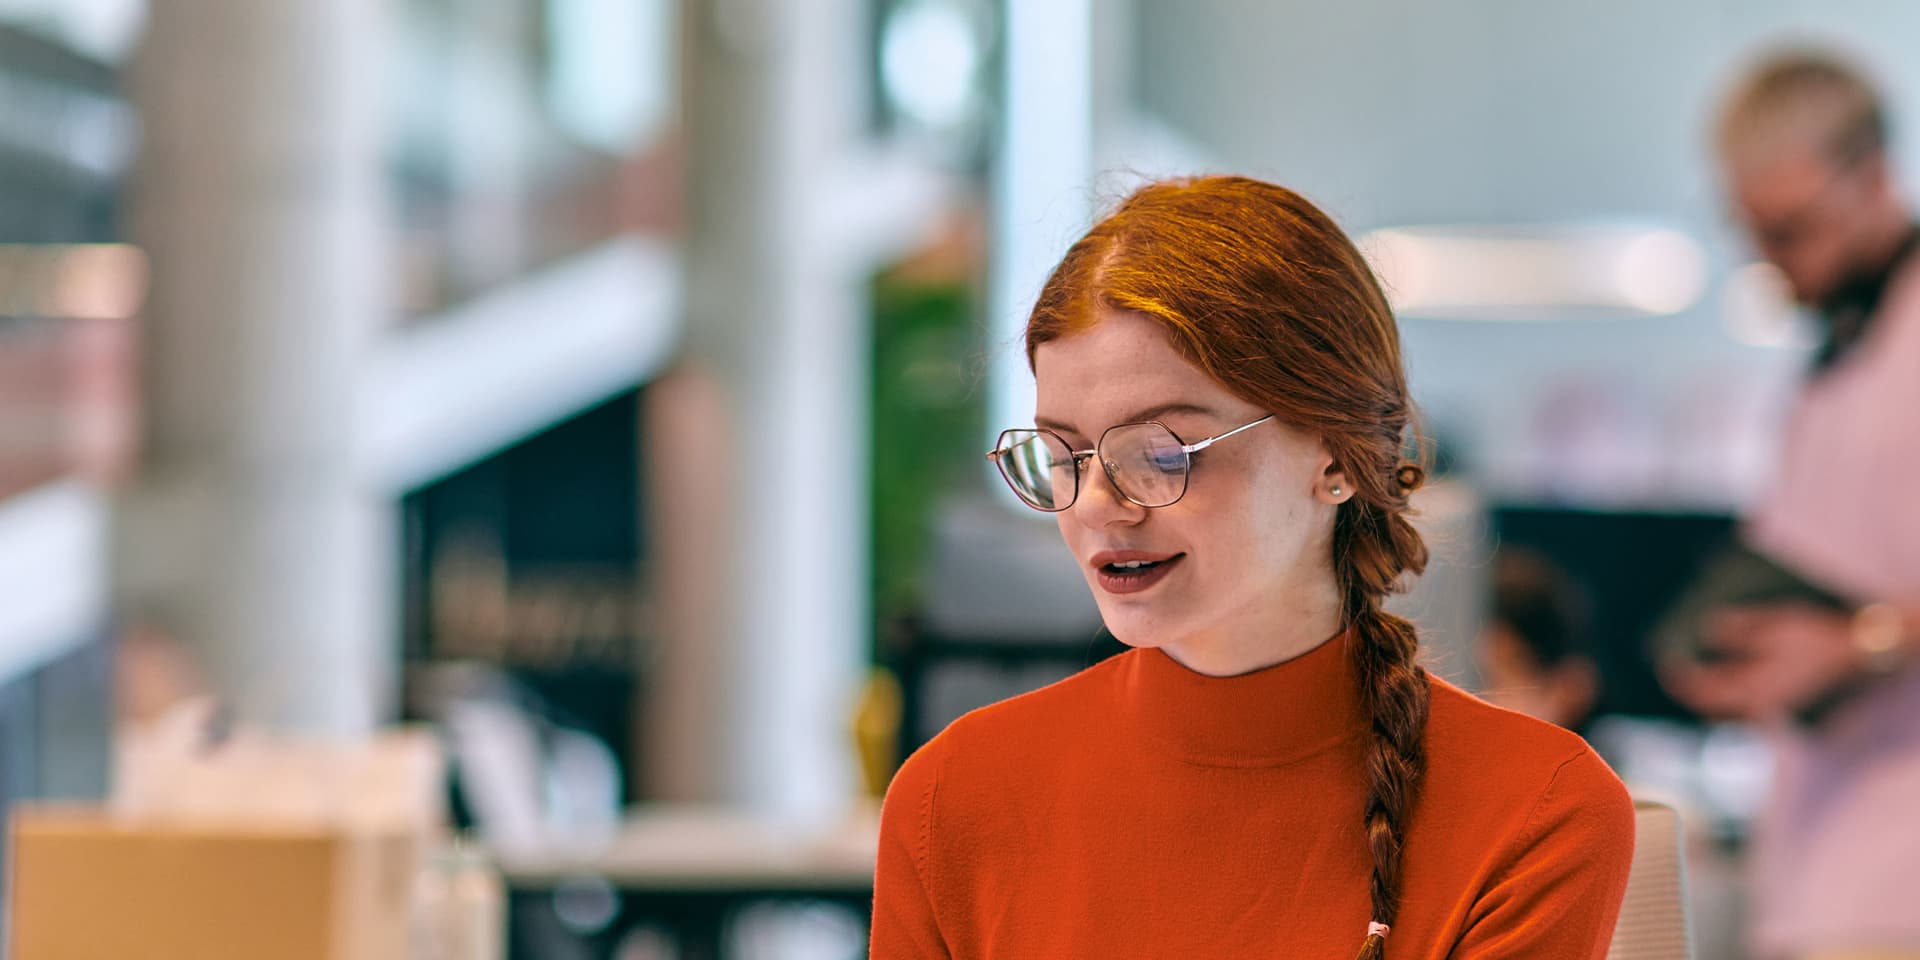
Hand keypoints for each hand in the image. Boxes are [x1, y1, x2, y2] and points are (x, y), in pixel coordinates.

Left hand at [1659, 603, 1861, 722]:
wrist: (1853, 652)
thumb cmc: (1814, 636)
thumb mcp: (1774, 625)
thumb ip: (1740, 630)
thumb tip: (1708, 630)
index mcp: (1755, 687)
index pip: (1707, 691)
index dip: (1683, 680)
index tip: (1666, 666)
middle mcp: (1761, 702)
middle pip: (1715, 706)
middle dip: (1693, 693)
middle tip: (1674, 676)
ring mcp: (1773, 705)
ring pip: (1731, 710)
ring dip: (1711, 699)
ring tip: (1695, 681)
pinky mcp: (1783, 700)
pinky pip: (1747, 706)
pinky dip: (1731, 698)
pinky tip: (1728, 683)